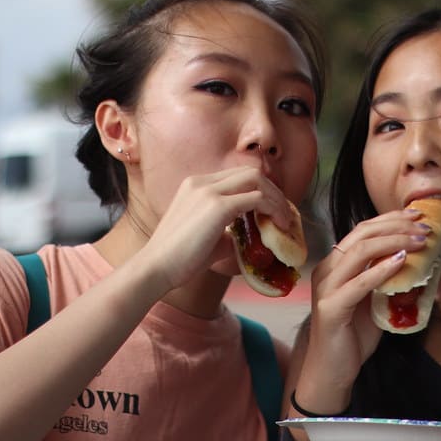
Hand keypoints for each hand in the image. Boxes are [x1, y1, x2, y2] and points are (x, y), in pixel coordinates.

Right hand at [140, 166, 292, 291]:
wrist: (156, 267)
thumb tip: (249, 239)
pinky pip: (257, 199)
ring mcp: (209, 191)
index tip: (273, 208)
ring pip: (257, 181)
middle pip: (251, 173)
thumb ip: (228, 232)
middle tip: (284, 213)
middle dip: (273, 191)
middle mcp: (202, 182)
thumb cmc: (178, 259)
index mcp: (196, 185)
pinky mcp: (217, 206)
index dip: (261, 190)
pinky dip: (273, 209)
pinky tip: (278, 225)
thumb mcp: (207, 238)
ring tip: (285, 219)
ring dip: (276, 198)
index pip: (238, 176)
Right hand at [295, 209, 428, 406]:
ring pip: (360, 252)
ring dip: (394, 242)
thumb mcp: (374, 300)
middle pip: (362, 235)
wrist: (331, 370)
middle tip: (424, 226)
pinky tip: (401, 262)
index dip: (390, 219)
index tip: (417, 215)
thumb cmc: (353, 336)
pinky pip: (359, 284)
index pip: (362, 230)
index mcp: (336, 265)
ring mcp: (326, 288)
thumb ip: (387, 279)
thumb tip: (420, 262)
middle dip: (396, 226)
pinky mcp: (331, 308)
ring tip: (420, 241)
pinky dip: (381, 270)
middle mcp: (327, 270)